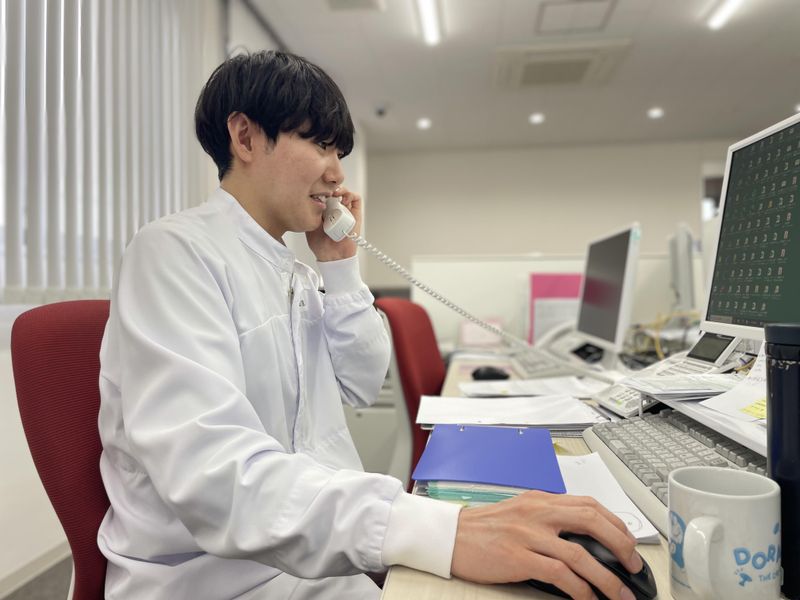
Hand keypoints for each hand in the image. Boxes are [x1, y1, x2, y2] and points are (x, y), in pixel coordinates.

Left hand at [306, 186, 361, 261]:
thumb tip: (311, 196)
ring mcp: (345, 209)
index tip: (314, 188)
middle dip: (329, 186)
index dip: (320, 187)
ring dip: (340, 189)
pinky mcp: (355, 213)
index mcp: (322, 208)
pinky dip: (350, 195)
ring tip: (334, 193)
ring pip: (345, 191)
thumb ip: (309, 210)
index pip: (322, 191)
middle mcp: (334, 207)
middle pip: (333, 189)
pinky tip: (343, 200)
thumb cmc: (320, 243)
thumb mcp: (309, 222)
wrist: (332, 254)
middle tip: (324, 190)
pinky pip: (356, 199)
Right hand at [451, 491, 642, 599]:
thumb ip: (548, 519)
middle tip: (634, 566)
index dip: (616, 523)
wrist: (450, 536)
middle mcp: (538, 512)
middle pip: (592, 521)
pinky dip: (580, 589)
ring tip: (620, 594)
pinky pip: (560, 574)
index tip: (628, 542)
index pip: (589, 504)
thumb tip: (580, 538)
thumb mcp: (520, 513)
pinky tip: (588, 599)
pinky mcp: (518, 557)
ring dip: (607, 577)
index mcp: (540, 500)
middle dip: (621, 544)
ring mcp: (529, 534)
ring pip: (581, 554)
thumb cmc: (483, 528)